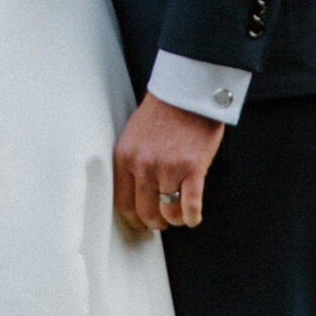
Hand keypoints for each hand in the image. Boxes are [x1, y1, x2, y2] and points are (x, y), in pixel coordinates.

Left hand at [113, 92, 223, 231]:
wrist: (187, 91)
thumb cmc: (162, 111)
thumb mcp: (134, 134)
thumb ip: (132, 162)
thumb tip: (135, 194)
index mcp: (125, 156)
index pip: (122, 202)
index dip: (133, 219)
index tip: (140, 223)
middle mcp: (143, 165)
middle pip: (145, 212)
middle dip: (155, 223)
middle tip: (161, 222)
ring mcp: (168, 167)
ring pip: (168, 213)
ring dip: (174, 219)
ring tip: (178, 215)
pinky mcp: (192, 168)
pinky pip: (190, 206)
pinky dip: (192, 216)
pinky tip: (193, 216)